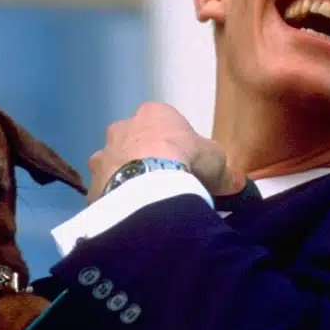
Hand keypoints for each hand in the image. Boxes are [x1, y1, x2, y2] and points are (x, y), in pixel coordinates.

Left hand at [88, 102, 244, 202]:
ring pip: (114, 165)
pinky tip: (129, 215)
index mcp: (153, 114)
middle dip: (145, 158)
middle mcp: (122, 128)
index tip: (186, 164)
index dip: (176, 145)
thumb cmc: (186, 159)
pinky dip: (115, 201)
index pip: (164, 125)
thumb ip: (224, 171)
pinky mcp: (92, 183)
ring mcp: (103, 154)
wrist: (149, 185)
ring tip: (144, 203)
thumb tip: (237, 183)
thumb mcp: (217, 162)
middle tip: (163, 183)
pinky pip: (105, 192)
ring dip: (126, 178)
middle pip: (134, 142)